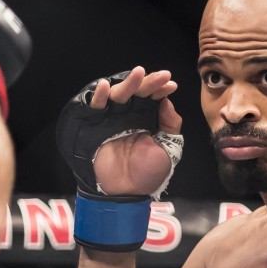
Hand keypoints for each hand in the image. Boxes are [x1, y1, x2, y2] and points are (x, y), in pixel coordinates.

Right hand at [91, 66, 181, 196]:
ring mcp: (112, 118)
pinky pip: (95, 106)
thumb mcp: (169, 149)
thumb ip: (171, 125)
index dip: (160, 88)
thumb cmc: (147, 174)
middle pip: (137, 92)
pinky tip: (106, 86)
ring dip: (128, 83)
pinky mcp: (95, 124)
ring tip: (138, 73)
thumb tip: (167, 100)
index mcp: (146, 119)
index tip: (171, 84)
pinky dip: (99, 95)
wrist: (126, 194)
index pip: (153, 97)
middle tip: (161, 76)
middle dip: (148, 82)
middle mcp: (129, 115)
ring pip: (119, 94)